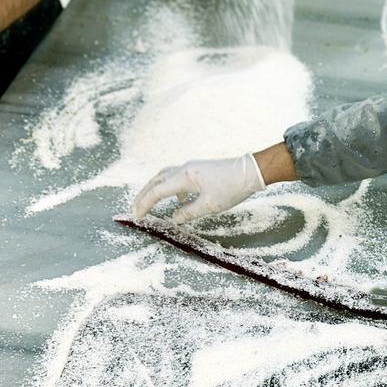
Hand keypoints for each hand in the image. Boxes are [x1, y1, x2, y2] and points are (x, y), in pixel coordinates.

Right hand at [131, 154, 265, 223]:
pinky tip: (177, 200)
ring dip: (154, 189)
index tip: (136, 216)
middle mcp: (184, 169)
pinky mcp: (198, 169)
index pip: (157, 191)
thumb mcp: (209, 206)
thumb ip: (188, 212)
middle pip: (156, 181)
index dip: (144, 204)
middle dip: (143, 196)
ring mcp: (191, 167)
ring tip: (148, 203)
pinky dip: (169, 187)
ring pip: (165, 177)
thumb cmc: (232, 188)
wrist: (251, 171)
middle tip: (134, 209)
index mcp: (184, 177)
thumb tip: (173, 219)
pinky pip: (176, 177)